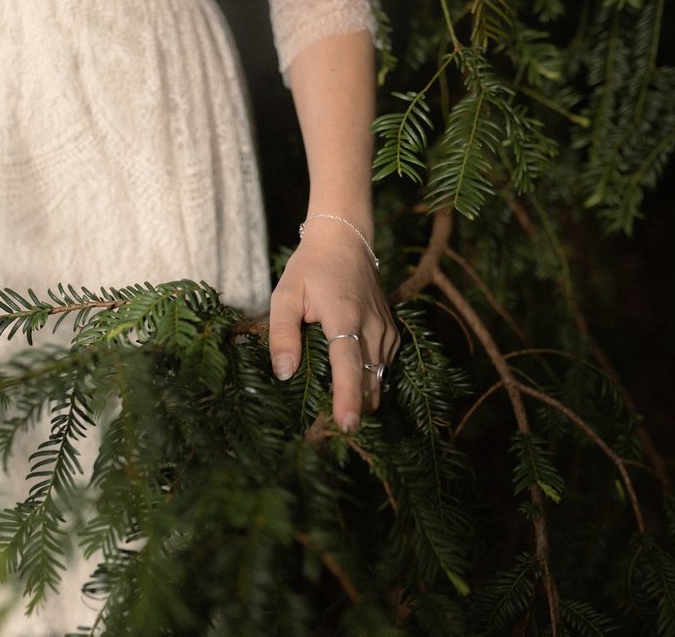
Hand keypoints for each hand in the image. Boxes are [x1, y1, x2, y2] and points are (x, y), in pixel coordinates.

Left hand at [269, 219, 398, 431]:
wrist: (345, 241)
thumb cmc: (310, 268)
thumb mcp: (285, 295)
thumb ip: (282, 335)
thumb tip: (284, 374)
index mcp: (344, 316)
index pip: (349, 364)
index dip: (347, 397)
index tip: (347, 424)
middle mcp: (372, 327)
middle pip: (368, 381)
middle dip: (351, 410)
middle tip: (324, 432)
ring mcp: (387, 331)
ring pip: (378, 379)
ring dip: (361, 400)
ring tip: (333, 415)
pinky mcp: (392, 334)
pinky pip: (383, 369)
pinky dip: (369, 384)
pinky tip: (350, 390)